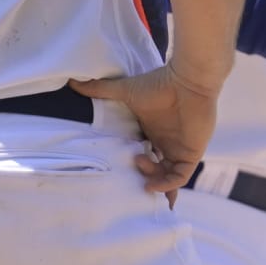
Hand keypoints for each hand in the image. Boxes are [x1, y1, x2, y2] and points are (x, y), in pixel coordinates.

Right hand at [69, 64, 217, 207]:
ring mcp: (179, 150)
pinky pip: (181, 176)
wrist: (187, 80)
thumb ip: (101, 89)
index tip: (116, 176)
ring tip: (142, 173)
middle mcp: (166, 144)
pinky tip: (152, 184)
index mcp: (152, 133)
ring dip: (154, 182)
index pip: (143, 158)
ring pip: (167, 178)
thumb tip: (73, 82)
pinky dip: (168, 184)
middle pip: (156, 172)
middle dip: (144, 181)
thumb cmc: (159, 84)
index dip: (133, 169)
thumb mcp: (125, 91)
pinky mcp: (192, 153)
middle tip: (130, 182)